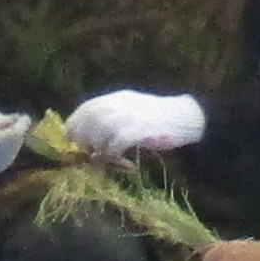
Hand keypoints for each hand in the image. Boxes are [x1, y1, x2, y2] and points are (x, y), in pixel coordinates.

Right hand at [0, 94, 34, 166]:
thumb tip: (14, 123)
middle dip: (16, 137)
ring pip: (3, 160)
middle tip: (22, 118)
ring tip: (16, 124)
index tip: (24, 117)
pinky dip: (11, 149)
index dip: (12, 132)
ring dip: (16, 143)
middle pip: (0, 153)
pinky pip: (1, 162)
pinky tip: (11, 134)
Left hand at [63, 87, 210, 158]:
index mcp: (118, 98)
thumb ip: (113, 118)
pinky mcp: (139, 129)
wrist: (188, 117)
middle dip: (84, 138)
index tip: (71, 139)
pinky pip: (116, 143)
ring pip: (100, 131)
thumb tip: (89, 137)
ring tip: (106, 159)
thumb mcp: (133, 111)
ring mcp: (130, 115)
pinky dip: (114, 155)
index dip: (75, 123)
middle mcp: (120, 104)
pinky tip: (123, 162)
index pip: (87, 107)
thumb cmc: (160, 120)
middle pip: (90, 118)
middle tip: (89, 152)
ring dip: (98, 148)